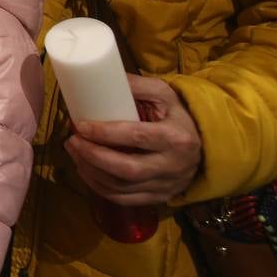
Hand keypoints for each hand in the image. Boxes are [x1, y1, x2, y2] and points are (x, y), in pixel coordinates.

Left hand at [65, 74, 202, 205]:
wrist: (204, 145)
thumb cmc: (177, 116)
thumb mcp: (164, 94)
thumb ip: (137, 86)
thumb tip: (103, 76)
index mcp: (176, 137)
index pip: (135, 137)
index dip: (104, 133)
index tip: (80, 125)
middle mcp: (173, 166)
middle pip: (126, 169)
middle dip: (92, 156)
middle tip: (72, 141)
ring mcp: (166, 186)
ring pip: (121, 188)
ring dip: (91, 172)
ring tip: (74, 153)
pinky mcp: (158, 198)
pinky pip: (123, 199)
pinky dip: (99, 188)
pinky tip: (85, 171)